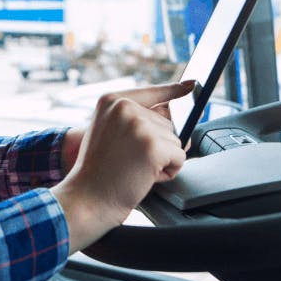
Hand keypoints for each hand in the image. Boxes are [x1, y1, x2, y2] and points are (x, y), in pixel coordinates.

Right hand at [51, 81, 192, 252]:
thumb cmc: (98, 171)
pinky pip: (180, 156)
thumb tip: (178, 119)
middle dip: (156, 145)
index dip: (173, 90)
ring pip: (175, 140)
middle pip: (167, 123)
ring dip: (162, 159)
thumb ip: (136, 120)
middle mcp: (125, 107)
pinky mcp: (154, 146)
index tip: (193, 82)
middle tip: (129, 160)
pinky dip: (169, 171)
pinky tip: (145, 176)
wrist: (87, 198)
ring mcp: (140, 125)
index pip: (152, 91)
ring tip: (134, 168)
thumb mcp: (109, 133)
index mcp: (111, 100)